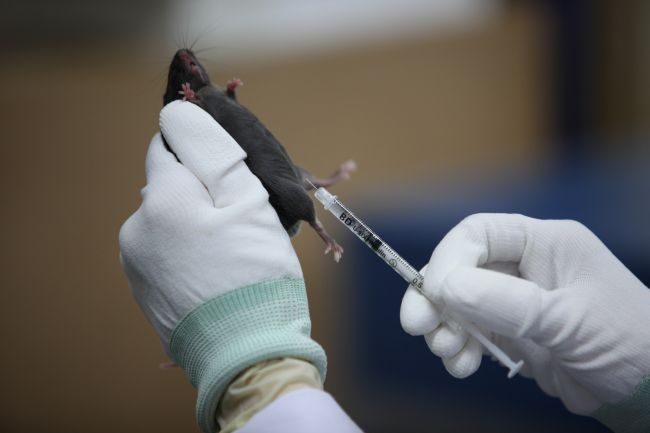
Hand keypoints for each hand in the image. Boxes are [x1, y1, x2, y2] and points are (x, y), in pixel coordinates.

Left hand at [119, 101, 324, 432]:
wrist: (248, 352)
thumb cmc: (255, 271)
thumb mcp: (248, 200)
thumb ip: (213, 152)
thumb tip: (181, 114)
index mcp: (160, 200)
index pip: (169, 146)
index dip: (202, 152)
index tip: (230, 171)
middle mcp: (135, 228)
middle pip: (170, 185)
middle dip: (202, 190)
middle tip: (241, 217)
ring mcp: (135, 263)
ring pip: (168, 219)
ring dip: (194, 220)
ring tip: (231, 250)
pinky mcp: (142, 289)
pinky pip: (164, 251)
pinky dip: (186, 250)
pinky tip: (215, 272)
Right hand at [400, 213, 649, 414]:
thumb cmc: (628, 343)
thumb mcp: (568, 320)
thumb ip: (507, 302)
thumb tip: (445, 286)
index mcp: (545, 244)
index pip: (479, 234)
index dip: (449, 259)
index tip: (432, 293)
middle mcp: (526, 267)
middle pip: (461, 268)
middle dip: (435, 297)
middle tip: (417, 325)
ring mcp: (517, 301)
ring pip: (459, 303)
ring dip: (445, 327)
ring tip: (448, 353)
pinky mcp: (513, 333)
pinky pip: (471, 333)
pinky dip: (460, 349)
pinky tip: (463, 366)